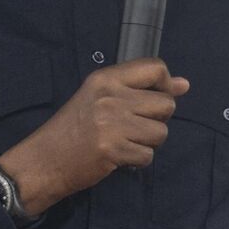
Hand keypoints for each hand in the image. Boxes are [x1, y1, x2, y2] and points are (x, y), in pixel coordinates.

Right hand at [0, 58, 188, 215]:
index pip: (155, 67)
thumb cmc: (73, 128)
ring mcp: (111, 123)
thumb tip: (184, 85)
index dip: (166, 85)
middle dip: (157, 119)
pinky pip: (148, 155)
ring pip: (161, 132)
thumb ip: (140, 89)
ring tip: (126, 142)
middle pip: (166, 103)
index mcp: (106, 78)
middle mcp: (110, 96)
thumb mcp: (100, 97)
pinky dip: (138, 160)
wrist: (44, 160)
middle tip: (135, 126)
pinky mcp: (113, 149)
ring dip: (148, 142)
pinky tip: (120, 156)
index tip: (157, 98)